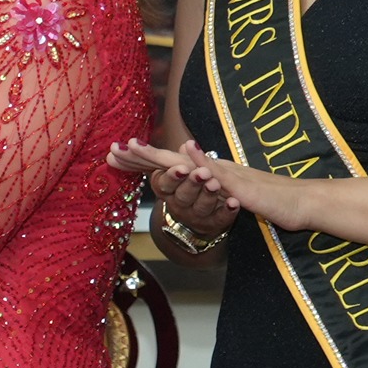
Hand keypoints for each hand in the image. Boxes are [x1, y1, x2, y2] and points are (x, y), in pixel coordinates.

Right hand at [110, 140, 242, 245]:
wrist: (198, 218)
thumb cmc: (182, 188)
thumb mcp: (168, 173)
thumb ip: (154, 159)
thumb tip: (132, 143)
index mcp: (167, 191)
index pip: (164, 184)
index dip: (172, 176)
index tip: (181, 168)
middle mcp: (179, 204)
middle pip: (182, 195)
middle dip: (191, 184)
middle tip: (203, 172)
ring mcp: (197, 215)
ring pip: (202, 206)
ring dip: (209, 195)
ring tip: (216, 183)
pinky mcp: (215, 223)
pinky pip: (221, 218)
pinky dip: (228, 211)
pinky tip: (234, 203)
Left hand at [117, 139, 312, 235]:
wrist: (298, 202)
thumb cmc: (267, 200)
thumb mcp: (228, 197)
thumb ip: (208, 189)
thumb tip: (189, 179)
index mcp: (207, 173)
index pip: (168, 166)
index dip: (140, 161)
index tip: (112, 156)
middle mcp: (212, 168)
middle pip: (169, 159)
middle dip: (138, 155)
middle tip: (109, 150)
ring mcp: (225, 174)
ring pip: (186, 162)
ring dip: (162, 154)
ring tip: (134, 146)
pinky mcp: (239, 185)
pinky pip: (217, 174)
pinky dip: (201, 164)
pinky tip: (185, 154)